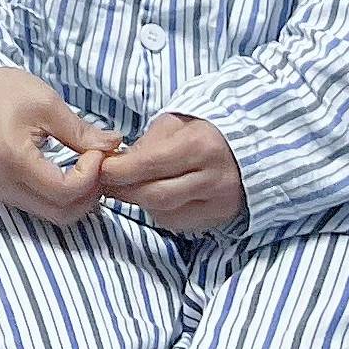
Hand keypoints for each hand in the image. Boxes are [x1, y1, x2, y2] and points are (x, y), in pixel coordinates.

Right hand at [0, 67, 120, 225]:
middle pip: (62, 212)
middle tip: (98, 164)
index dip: (91, 177)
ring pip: (54, 215)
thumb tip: (114, 146)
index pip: (64, 190)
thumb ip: (82, 132)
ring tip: (87, 170)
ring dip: (78, 199)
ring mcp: (2, 192)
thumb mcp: (48, 104)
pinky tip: (71, 176)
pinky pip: (42, 208)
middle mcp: (4, 184)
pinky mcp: (4, 192)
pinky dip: (64, 198)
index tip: (98, 152)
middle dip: (89, 193)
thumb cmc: (8, 91)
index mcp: (13, 159)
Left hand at [100, 114, 244, 233]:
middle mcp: (214, 178)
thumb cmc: (202, 131)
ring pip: (166, 214)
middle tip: (105, 183)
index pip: (149, 164)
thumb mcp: (173, 124)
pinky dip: (161, 213)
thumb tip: (116, 164)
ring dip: (140, 203)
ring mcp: (221, 202)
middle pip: (155, 195)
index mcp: (200, 146)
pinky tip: (155, 198)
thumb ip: (145, 144)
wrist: (249, 147)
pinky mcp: (222, 218)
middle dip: (123, 190)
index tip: (99, 168)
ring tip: (129, 187)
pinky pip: (180, 223)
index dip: (118, 170)